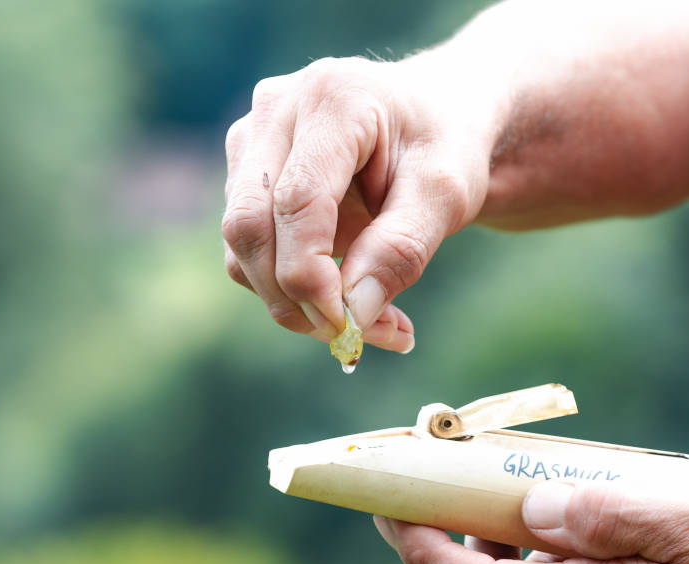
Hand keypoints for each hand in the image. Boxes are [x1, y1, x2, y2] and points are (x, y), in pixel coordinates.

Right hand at [221, 54, 503, 352]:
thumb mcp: (446, 194)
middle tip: (356, 339)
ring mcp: (252, 140)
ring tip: (372, 323)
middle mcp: (276, 111)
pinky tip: (349, 300)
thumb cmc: (446, 146)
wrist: (436, 117)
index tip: (349, 328)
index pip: (296, 201)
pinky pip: (247, 250)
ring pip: (242, 246)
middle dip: (295, 298)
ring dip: (295, 303)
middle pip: (250, 225)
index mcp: (332, 98)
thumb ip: (401, 249)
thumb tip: (353, 314)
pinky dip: (290, 291)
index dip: (311, 276)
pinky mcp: (244, 174)